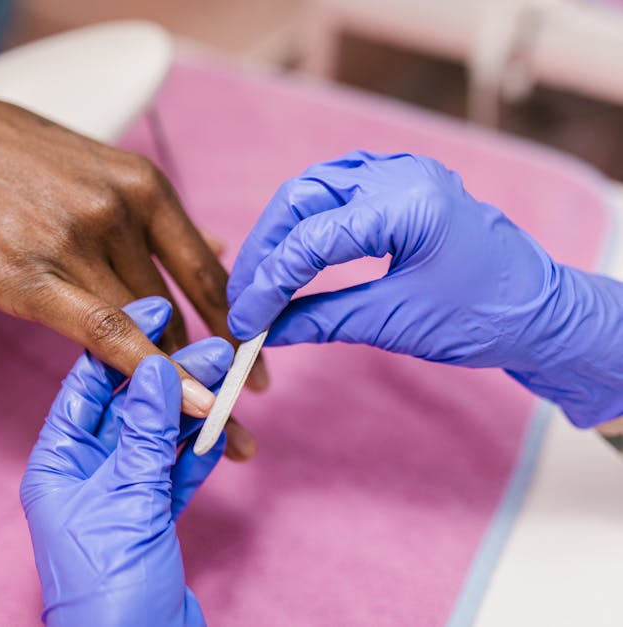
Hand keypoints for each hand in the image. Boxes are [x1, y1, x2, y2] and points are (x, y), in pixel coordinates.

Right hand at [0, 72, 265, 447]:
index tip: (255, 367)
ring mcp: (74, 242)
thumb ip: (158, 219)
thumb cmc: (13, 158)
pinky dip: (145, 372)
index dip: (237, 327)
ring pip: (142, 327)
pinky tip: (179, 404)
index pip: (207, 272)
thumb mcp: (99, 169)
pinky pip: (103, 331)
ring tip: (203, 429)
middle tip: (240, 416)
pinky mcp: (29, 276)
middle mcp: (118, 211)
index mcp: (143, 186)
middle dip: (211, 369)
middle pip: (176, 311)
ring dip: (175, 381)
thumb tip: (219, 247)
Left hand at [21, 297, 229, 625]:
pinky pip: (176, 474)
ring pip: (161, 440)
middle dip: (173, 380)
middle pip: (132, 410)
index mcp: (57, 463)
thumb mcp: (127, 500)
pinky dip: (200, 454)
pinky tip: (223, 431)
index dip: (121, 343)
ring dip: (195, 414)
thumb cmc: (109, 593)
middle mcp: (84, 473)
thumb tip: (157, 369)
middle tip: (215, 349)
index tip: (155, 306)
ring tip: (230, 384)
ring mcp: (120, 496)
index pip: (87, 386)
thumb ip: (145, 434)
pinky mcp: (151, 520)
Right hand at [227, 151, 622, 426]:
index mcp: (408, 203)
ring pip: (313, 189)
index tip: (245, 320)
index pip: (311, 238)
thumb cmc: (483, 318)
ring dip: (281, 232)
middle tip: (243, 296)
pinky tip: (292, 254)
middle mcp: (400, 175)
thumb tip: (267, 330)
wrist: (540, 313)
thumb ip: (322, 319)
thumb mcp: (395, 322)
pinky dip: (307, 223)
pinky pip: (336, 193)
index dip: (269, 283)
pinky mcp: (399, 186)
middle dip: (265, 248)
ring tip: (260, 278)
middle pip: (302, 197)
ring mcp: (400, 174)